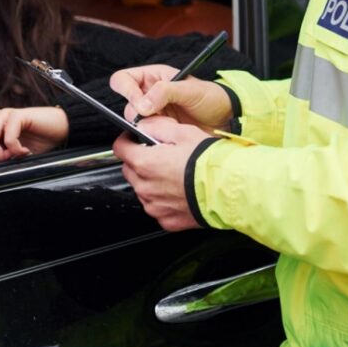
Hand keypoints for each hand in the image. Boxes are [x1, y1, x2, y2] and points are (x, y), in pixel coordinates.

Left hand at [0, 107, 68, 169]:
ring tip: (15, 157)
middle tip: (5, 164)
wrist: (62, 130)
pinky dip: (15, 149)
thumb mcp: (14, 155)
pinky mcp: (18, 115)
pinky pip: (7, 137)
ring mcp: (5, 115)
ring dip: (0, 155)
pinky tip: (26, 151)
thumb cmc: (40, 142)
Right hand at [110, 64, 232, 131]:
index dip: (126, 91)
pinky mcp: (159, 129)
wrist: (225, 119)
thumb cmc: (211, 97)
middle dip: (139, 113)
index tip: (140, 103)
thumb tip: (142, 103)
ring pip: (135, 121)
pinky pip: (146, 134)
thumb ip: (164, 92)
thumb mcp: (190, 90)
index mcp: (154, 77)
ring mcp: (154, 113)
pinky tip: (170, 132)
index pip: (124, 79)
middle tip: (156, 117)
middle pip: (127, 103)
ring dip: (149, 125)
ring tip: (169, 124)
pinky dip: (155, 135)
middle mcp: (150, 94)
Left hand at [112, 116, 212, 231]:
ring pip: (142, 190)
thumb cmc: (208, 161)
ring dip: (150, 181)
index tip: (132, 139)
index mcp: (145, 163)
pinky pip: (156, 207)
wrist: (228, 189)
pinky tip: (179, 190)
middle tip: (159, 155)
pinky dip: (163, 199)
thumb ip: (156, 128)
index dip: (126, 140)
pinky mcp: (166, 220)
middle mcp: (145, 187)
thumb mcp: (183, 132)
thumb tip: (143, 126)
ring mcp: (154, 206)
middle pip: (129, 170)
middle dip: (139, 161)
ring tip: (173, 174)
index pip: (119, 149)